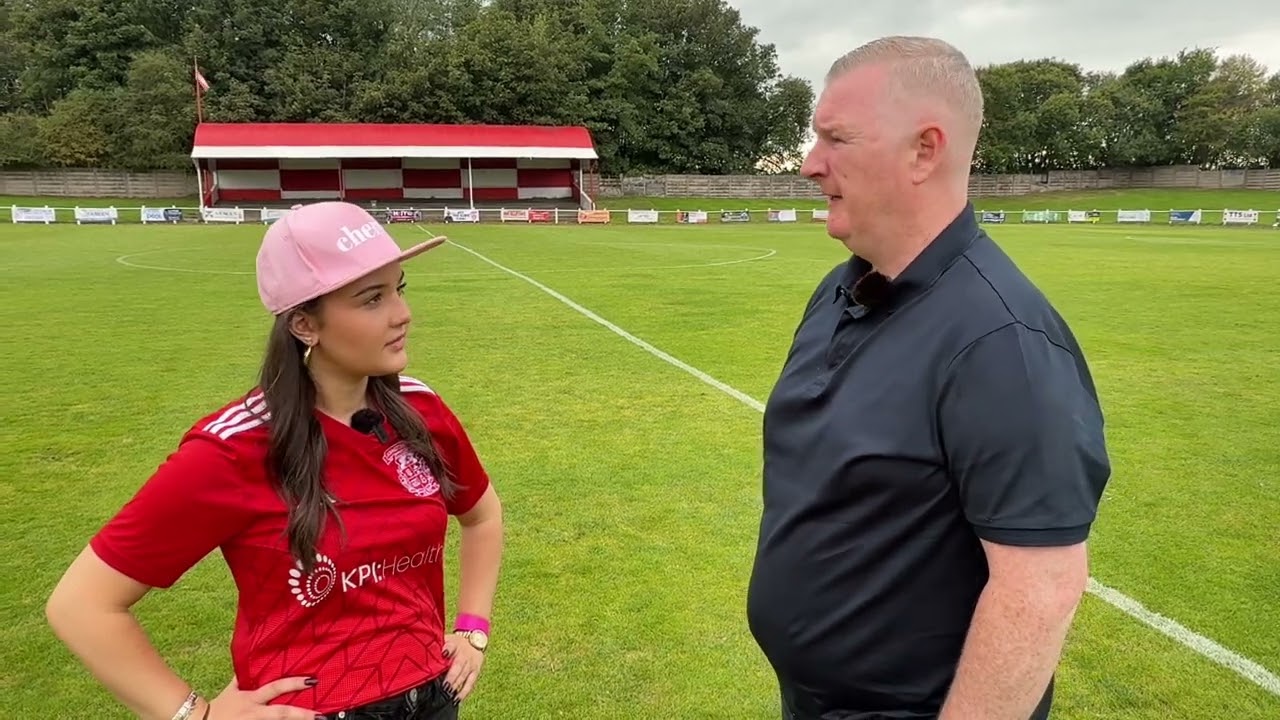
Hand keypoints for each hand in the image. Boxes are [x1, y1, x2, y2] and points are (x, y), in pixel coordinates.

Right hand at [207, 675, 321, 718]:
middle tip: (321, 715)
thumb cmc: (219, 706)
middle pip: (281, 713)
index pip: (275, 688)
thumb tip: (250, 656)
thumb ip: (244, 676)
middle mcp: (255, 713)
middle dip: (302, 715)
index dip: (294, 683)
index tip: (312, 680)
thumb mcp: (232, 689)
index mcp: (252, 698)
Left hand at [441, 633, 484, 702]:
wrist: (474, 641)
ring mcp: (471, 664)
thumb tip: (420, 652)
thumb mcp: (447, 639)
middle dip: (451, 676)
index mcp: (455, 644)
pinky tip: (456, 699)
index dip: (447, 649)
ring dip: (455, 686)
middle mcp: (464, 654)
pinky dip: (463, 693)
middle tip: (444, 686)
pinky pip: (470, 684)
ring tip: (447, 694)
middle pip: (458, 665)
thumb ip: (436, 646)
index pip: (451, 645)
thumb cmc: (455, 644)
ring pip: (463, 676)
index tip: (443, 654)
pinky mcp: (476, 672)